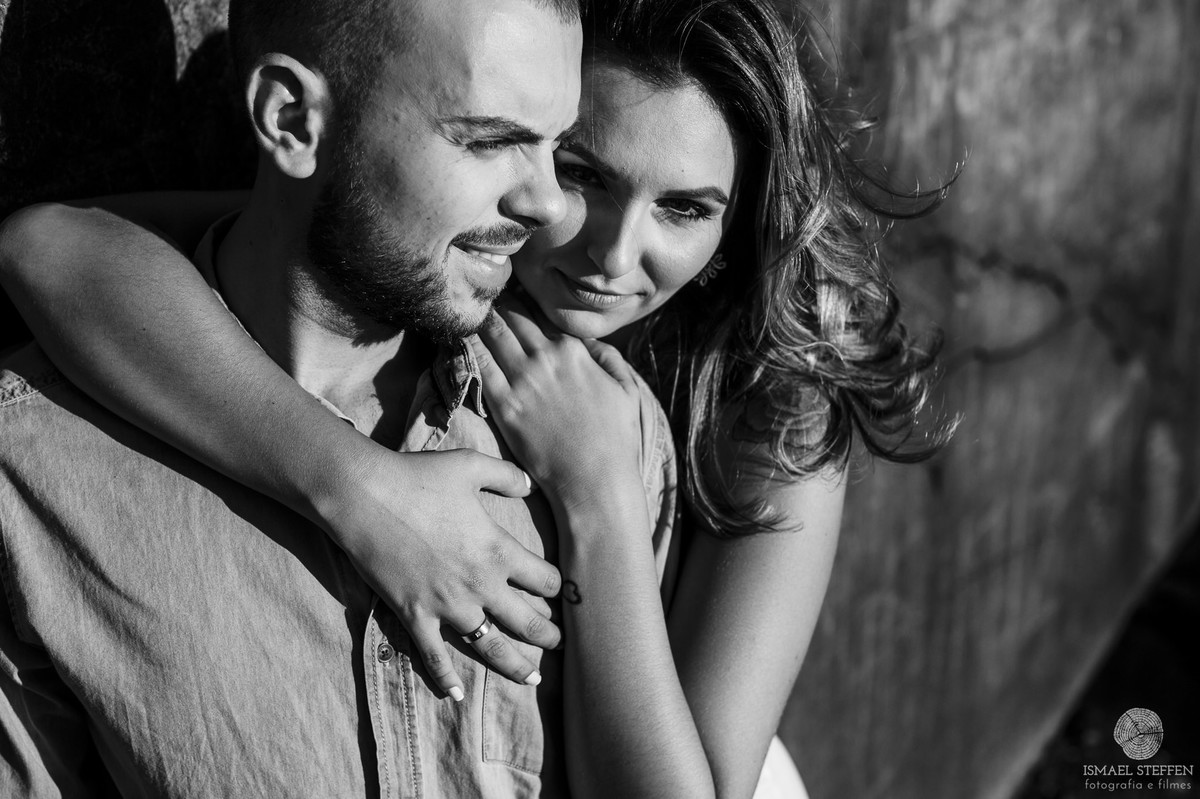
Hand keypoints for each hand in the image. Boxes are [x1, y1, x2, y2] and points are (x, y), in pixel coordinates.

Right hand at [320, 445, 561, 699]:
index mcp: (498, 549)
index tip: (560, 591)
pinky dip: (444, 678)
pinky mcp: (414, 615)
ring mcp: (446, 605)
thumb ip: (507, 476)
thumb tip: (531, 485)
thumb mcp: (471, 465)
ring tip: (532, 677)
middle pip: (526, 620)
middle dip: (548, 634)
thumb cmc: (417, 476)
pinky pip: (434, 655)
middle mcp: (479, 584)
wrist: (363, 496)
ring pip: (490, 647)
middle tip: (560, 643)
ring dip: (515, 664)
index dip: (557, 586)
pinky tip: (455, 696)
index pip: (545, 580)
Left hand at [472, 296, 643, 503]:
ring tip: (465, 318)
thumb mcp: (627, 388)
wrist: (595, 481)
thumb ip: (608, 356)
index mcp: (573, 350)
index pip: (536, 315)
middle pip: (509, 320)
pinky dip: (466, 349)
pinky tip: (457, 342)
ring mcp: (522, 381)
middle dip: (494, 309)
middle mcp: (545, 358)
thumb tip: (587, 342)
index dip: (520, 307)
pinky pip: (477, 367)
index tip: (507, 304)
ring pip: (489, 335)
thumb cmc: (616, 439)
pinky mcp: (504, 406)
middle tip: (479, 305)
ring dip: (476, 323)